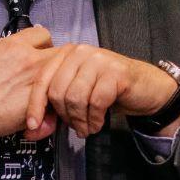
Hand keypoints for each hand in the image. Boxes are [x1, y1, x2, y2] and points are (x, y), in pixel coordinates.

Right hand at [0, 26, 59, 171]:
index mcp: (13, 46)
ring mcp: (37, 81)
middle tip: (51, 72)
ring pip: (63, 76)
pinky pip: (56, 100)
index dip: (43, 44)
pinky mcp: (41, 103)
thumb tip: (16, 47)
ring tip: (50, 93)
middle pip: (60, 51)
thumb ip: (4, 48)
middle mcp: (29, 60)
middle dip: (57, 61)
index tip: (42, 51)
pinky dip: (53, 107)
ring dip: (59, 83)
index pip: (42, 34)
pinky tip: (43, 113)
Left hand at [26, 45, 179, 138]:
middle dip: (64, 116)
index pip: (42, 80)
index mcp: (67, 53)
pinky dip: (94, 119)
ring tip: (86, 127)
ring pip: (75, 98)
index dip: (35, 105)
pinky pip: (95, 102)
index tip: (32, 126)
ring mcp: (99, 59)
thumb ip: (57, 103)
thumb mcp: (78, 93)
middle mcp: (80, 52)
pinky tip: (97, 123)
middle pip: (57, 91)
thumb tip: (33, 128)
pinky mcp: (115, 72)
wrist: (146, 88)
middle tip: (75, 127)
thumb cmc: (109, 91)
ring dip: (79, 120)